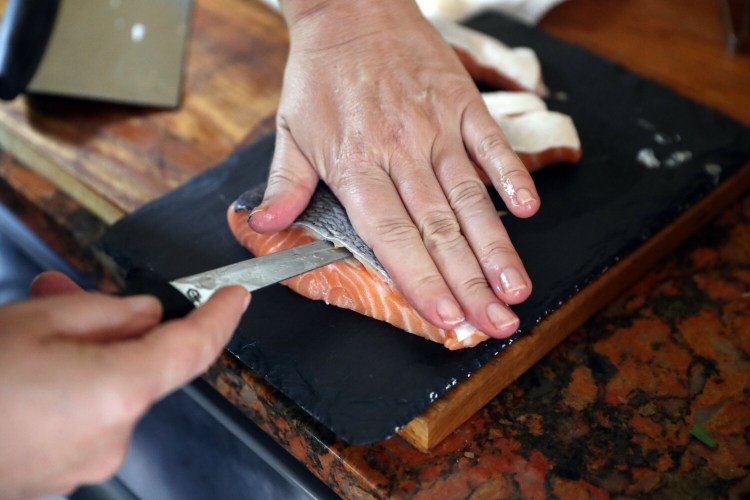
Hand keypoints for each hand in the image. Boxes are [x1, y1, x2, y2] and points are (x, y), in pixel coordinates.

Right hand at [0, 272, 248, 497]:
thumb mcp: (37, 317)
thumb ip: (107, 313)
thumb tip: (145, 316)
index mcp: (118, 392)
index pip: (193, 351)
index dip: (221, 320)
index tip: (236, 297)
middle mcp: (114, 437)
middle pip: (142, 368)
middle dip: (117, 330)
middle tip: (74, 296)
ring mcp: (85, 464)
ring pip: (107, 391)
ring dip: (84, 355)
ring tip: (35, 322)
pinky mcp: (58, 476)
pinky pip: (81, 418)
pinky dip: (68, 387)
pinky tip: (28, 366)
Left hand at [251, 0, 538, 336]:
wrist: (351, 7)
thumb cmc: (320, 74)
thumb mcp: (290, 130)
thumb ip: (284, 184)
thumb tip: (264, 226)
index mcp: (355, 165)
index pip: (390, 236)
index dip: (419, 279)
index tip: (444, 317)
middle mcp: (398, 152)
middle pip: (437, 228)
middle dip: (469, 283)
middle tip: (496, 323)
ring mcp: (434, 127)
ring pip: (468, 197)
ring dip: (495, 246)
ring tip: (515, 289)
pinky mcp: (460, 102)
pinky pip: (489, 142)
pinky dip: (508, 175)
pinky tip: (527, 211)